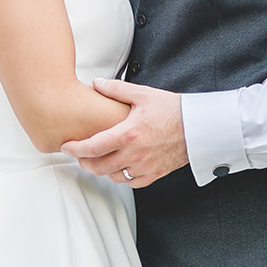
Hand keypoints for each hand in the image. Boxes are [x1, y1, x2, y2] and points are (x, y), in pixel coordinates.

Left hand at [62, 79, 187, 186]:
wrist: (199, 127)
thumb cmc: (173, 110)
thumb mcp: (143, 94)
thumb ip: (116, 89)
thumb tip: (96, 83)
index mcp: (128, 134)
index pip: (93, 147)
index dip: (75, 149)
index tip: (67, 146)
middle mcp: (135, 154)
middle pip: (98, 166)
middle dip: (84, 162)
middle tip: (79, 154)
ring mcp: (145, 166)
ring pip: (113, 176)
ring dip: (102, 169)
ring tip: (97, 159)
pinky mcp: (155, 174)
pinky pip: (131, 182)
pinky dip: (121, 176)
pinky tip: (119, 166)